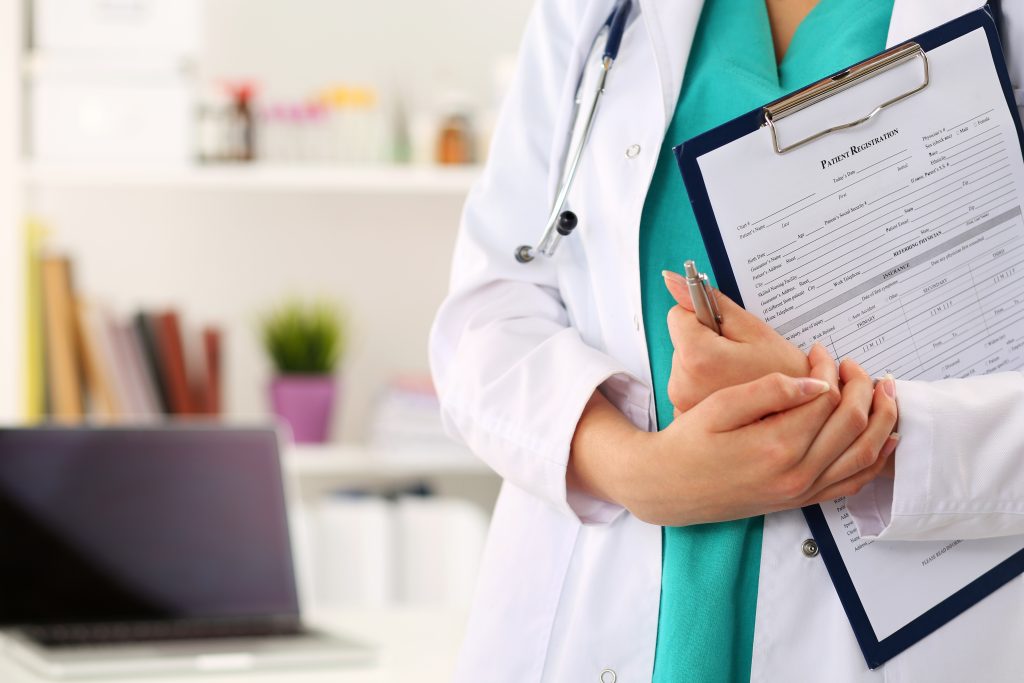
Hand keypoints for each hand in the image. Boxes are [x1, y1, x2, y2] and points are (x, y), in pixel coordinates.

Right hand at [616, 345, 897, 525]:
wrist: (666, 487)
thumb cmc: (687, 444)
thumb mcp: (718, 407)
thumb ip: (769, 391)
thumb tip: (815, 382)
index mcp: (776, 445)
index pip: (826, 399)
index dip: (830, 370)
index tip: (820, 352)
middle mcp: (797, 473)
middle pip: (853, 425)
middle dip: (862, 388)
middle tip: (853, 367)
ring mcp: (801, 491)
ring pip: (865, 456)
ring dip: (882, 421)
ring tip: (884, 393)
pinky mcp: (800, 500)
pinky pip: (852, 483)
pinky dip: (876, 461)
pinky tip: (884, 440)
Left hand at [662, 270, 808, 412]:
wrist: (801, 416)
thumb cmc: (785, 373)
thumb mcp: (754, 331)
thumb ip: (713, 303)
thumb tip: (673, 280)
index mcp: (696, 357)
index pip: (678, 315)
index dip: (704, 315)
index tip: (726, 327)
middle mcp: (680, 383)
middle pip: (681, 341)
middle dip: (706, 340)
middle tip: (740, 354)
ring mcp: (681, 403)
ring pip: (685, 362)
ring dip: (706, 361)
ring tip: (739, 373)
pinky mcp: (685, 415)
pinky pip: (688, 383)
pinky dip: (706, 381)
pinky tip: (731, 388)